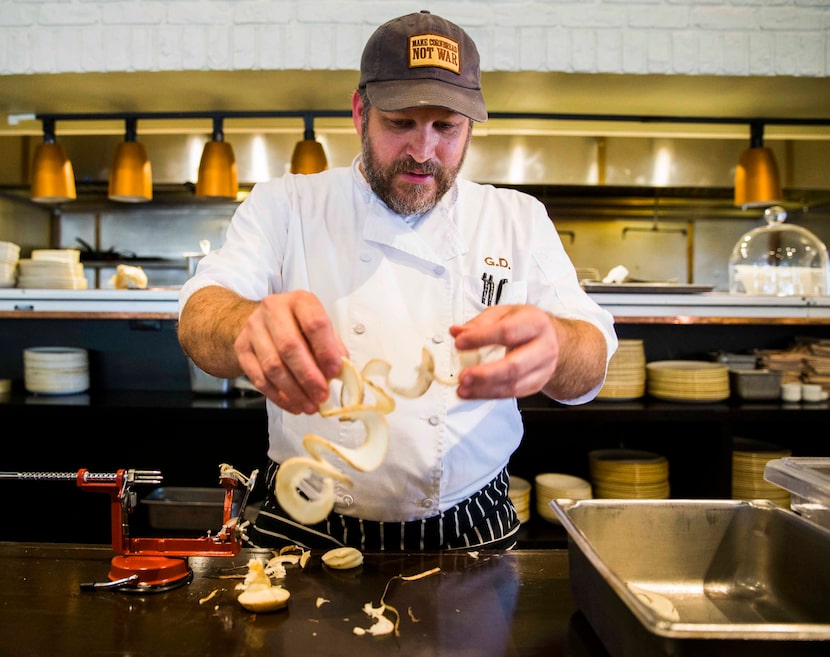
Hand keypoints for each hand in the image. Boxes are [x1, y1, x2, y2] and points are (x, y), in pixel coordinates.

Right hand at [235, 290, 346, 413]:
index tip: (334, 372)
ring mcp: (254, 328)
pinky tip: (293, 404)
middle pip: (290, 346)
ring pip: (272, 365)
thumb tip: (342, 373)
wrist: (262, 322)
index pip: (314, 323)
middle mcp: (273, 309)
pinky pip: (259, 377)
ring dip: (293, 391)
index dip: (326, 350)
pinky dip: (278, 396)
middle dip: (308, 376)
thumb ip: (333, 347)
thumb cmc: (298, 325)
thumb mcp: (320, 328)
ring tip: (309, 405)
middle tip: (321, 395)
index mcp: (300, 301)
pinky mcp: (242, 348)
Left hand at [449, 305, 606, 400]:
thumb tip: (457, 331)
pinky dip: (490, 395)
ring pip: (513, 385)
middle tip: (463, 376)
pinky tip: (473, 393)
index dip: (482, 338)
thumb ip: (480, 323)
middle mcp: (543, 348)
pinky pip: (512, 394)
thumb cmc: (526, 324)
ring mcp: (542, 369)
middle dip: (486, 374)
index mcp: (534, 323)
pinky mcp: (536, 385)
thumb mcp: (505, 313)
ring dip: (485, 389)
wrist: (554, 340)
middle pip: (515, 365)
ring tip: (463, 388)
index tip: (459, 342)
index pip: (507, 332)